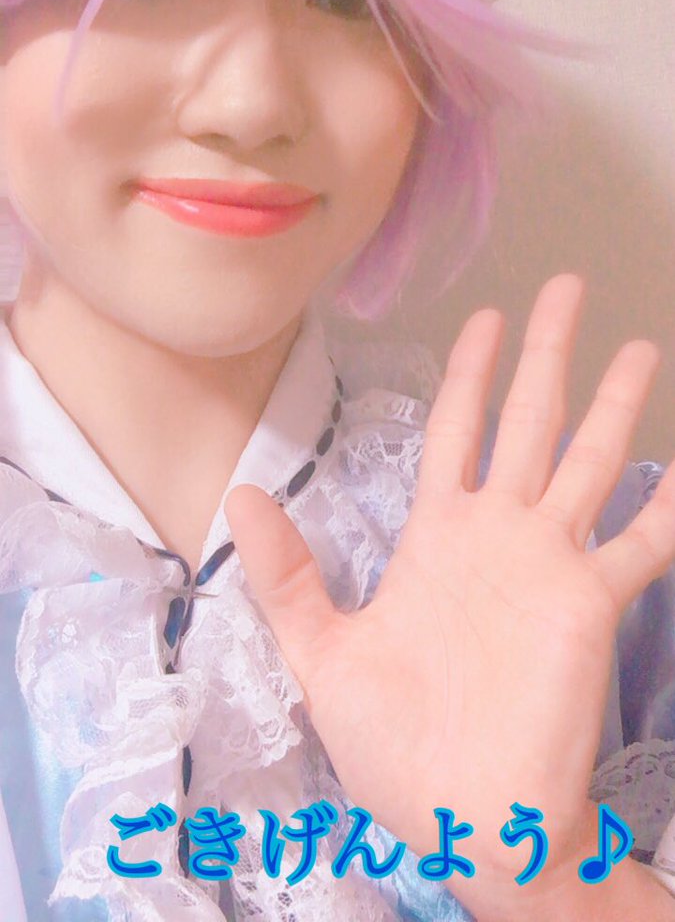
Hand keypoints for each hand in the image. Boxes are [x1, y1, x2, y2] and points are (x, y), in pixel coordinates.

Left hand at [224, 273, 674, 915]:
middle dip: (547, 353)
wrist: (460, 816)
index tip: (487, 317)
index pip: (456, 428)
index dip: (471, 372)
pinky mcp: (589, 605)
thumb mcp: (321, 651)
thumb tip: (237, 496)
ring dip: (613, 404)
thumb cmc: (394, 744)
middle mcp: (498, 534)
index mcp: (438, 535)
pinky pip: (639, 545)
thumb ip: (288, 572)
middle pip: (528, 419)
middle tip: (568, 289)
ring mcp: (548, 564)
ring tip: (637, 348)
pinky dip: (663, 510)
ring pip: (588, 460)